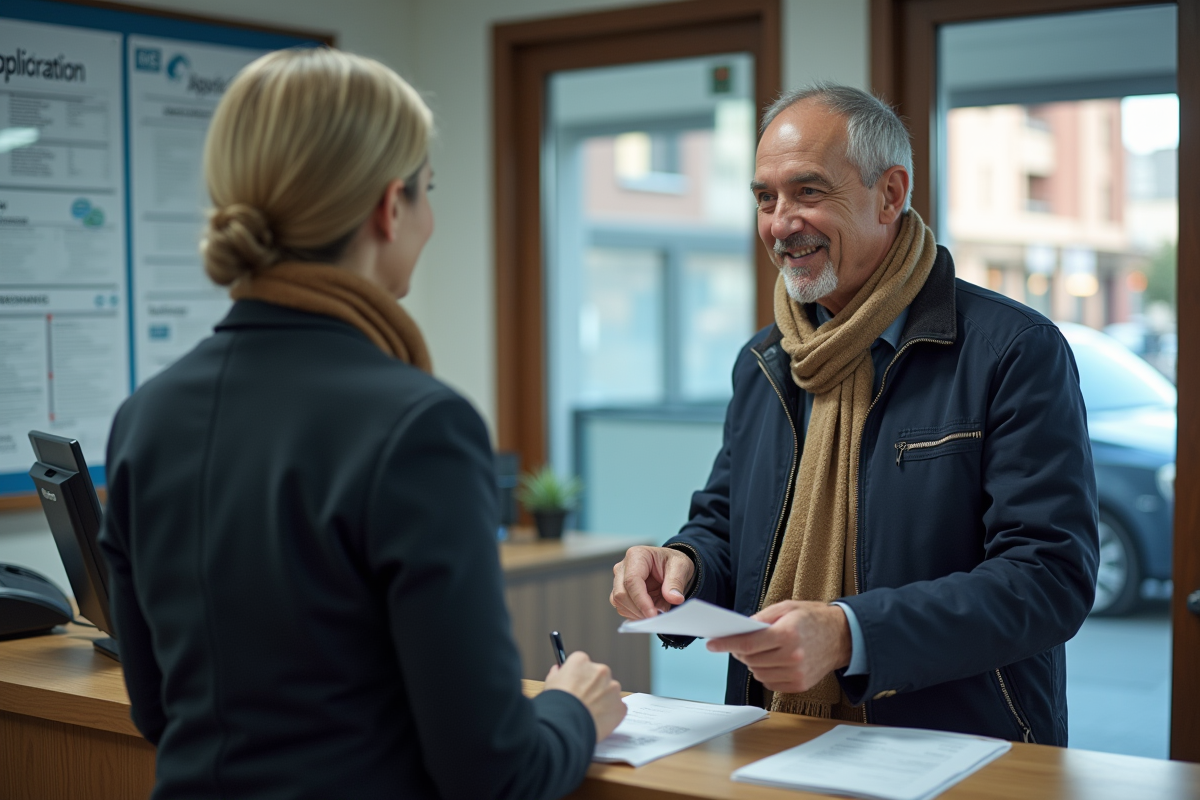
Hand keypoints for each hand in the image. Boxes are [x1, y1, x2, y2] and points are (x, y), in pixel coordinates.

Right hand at [544, 651, 625, 740]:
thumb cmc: (557, 706)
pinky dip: (610, 714)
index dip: (577, 675)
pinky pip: (617, 708)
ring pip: (609, 691)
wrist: (566, 726)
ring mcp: (612, 688)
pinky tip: (597, 720)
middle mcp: (600, 671)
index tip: (575, 684)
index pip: (582, 663)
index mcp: (582, 662)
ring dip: (602, 699)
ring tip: (588, 713)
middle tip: (582, 700)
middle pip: (599, 675)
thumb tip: (558, 671)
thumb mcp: (550, 683)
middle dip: (592, 686)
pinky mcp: (620, 706)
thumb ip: (557, 673)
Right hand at [610, 546, 694, 619]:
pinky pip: (622, 608)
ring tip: (657, 613)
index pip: (631, 581)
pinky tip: (650, 613)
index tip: (653, 615)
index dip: (641, 601)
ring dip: (637, 614)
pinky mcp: (621, 592)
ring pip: (619, 603)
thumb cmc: (673, 563)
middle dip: (639, 610)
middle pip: (621, 594)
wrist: (671, 566)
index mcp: (636, 556)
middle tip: (657, 618)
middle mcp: (623, 567)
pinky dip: (636, 615)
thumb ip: (676, 582)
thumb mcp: (680, 567)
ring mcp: (619, 580)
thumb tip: (674, 599)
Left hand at [705, 601, 851, 693]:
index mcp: (788, 634)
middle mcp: (793, 656)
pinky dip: (764, 672)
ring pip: (757, 672)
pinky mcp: (800, 685)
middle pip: (750, 658)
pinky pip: (769, 682)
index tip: (711, 644)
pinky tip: (772, 660)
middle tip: (738, 642)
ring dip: (752, 662)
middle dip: (739, 650)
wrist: (843, 637)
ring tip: (759, 650)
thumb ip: (761, 618)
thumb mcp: (786, 608)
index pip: (748, 643)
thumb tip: (739, 629)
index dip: (726, 643)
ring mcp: (797, 673)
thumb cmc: (813, 618)